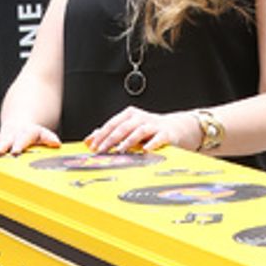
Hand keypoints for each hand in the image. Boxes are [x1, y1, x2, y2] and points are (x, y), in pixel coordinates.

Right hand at [0, 121, 60, 156]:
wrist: (21, 119)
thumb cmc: (31, 131)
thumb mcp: (41, 133)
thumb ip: (48, 137)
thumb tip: (56, 143)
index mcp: (25, 132)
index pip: (23, 137)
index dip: (19, 144)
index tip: (15, 151)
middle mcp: (12, 134)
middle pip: (6, 140)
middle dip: (1, 146)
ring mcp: (3, 137)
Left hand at [84, 107, 199, 155]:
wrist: (176, 128)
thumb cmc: (149, 130)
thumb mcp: (128, 129)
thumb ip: (109, 134)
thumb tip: (89, 140)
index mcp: (129, 115)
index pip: (111, 124)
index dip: (101, 135)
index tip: (92, 147)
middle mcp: (139, 118)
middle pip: (122, 128)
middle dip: (110, 140)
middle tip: (101, 151)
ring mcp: (153, 125)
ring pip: (138, 132)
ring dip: (128, 142)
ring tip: (120, 150)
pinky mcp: (165, 133)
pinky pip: (157, 139)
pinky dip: (151, 144)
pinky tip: (145, 150)